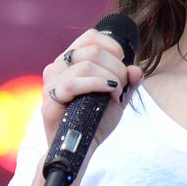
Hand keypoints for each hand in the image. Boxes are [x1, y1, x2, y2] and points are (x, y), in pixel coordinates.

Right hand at [41, 29, 142, 144]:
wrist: (80, 148)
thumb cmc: (94, 120)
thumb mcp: (117, 97)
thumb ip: (128, 82)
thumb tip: (136, 69)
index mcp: (70, 61)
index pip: (90, 37)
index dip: (112, 47)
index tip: (123, 64)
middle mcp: (57, 67)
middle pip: (92, 50)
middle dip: (116, 67)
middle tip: (122, 85)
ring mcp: (51, 82)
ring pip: (85, 65)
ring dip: (110, 77)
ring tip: (116, 93)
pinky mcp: (50, 99)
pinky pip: (73, 83)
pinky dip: (97, 85)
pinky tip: (108, 93)